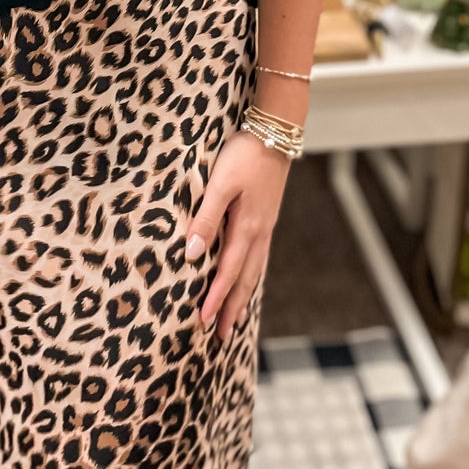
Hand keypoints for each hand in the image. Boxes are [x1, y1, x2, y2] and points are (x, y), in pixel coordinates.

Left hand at [184, 127, 291, 340]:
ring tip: (235, 320)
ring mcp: (266, 226)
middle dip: (231, 308)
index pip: (228, 272)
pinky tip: (248, 279)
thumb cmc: (244, 155)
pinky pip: (259, 257)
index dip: (215, 298)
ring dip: (243, 296)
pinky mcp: (267, 218)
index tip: (202, 322)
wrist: (277, 132)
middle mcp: (260, 233)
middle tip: (219, 336)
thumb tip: (192, 255)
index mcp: (247, 228)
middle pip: (245, 280)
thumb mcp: (220, 184)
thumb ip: (206, 219)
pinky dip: (252, 276)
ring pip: (254, 271)